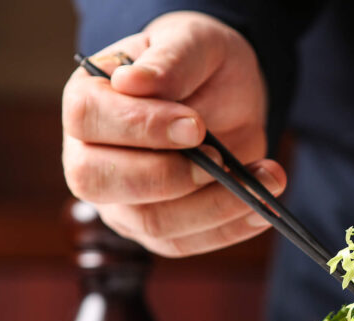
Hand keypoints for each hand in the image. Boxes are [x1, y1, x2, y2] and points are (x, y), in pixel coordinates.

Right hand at [62, 11, 285, 256]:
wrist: (224, 94)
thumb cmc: (198, 64)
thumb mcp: (192, 43)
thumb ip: (169, 61)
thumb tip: (131, 83)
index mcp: (87, 102)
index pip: (88, 120)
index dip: (141, 127)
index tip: (196, 126)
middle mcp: (90, 157)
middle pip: (99, 182)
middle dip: (169, 176)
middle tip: (221, 159)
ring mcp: (119, 201)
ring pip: (152, 222)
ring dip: (215, 206)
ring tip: (266, 178)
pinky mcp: (156, 230)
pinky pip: (186, 243)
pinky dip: (229, 229)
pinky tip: (263, 207)